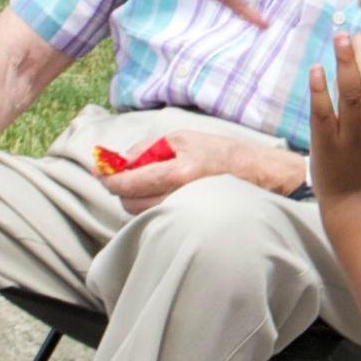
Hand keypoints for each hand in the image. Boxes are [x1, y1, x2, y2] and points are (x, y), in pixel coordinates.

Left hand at [95, 130, 298, 213]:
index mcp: (180, 172)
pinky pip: (157, 218)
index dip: (111, 180)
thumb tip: (121, 162)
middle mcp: (181, 197)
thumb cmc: (221, 152)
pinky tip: (161, 194)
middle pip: (131, 205)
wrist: (258, 176)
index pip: (132, 183)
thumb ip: (148, 148)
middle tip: (123, 177)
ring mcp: (185, 214)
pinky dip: (151, 207)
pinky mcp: (188, 223)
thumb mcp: (183, 138)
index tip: (102, 175)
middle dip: (122, 191)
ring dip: (136, 200)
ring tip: (147, 183)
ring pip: (142, 214)